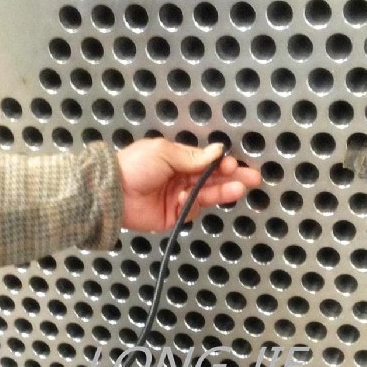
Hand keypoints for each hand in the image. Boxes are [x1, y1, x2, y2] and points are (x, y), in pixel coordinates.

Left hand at [117, 138, 261, 230]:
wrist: (113, 192)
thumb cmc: (135, 166)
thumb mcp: (164, 153)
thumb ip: (192, 156)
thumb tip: (217, 150)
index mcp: (179, 160)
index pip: (208, 162)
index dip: (223, 164)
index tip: (233, 164)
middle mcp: (182, 179)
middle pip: (213, 179)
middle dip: (233, 178)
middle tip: (253, 178)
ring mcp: (179, 198)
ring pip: (207, 195)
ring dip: (222, 191)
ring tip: (239, 189)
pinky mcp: (174, 216)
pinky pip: (191, 211)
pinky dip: (192, 204)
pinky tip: (186, 198)